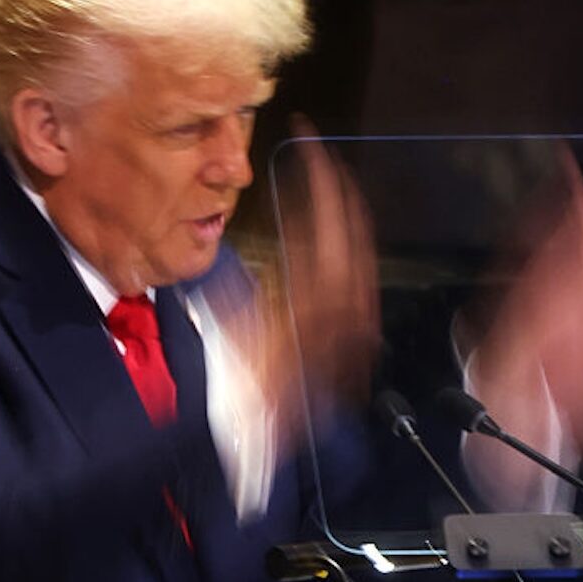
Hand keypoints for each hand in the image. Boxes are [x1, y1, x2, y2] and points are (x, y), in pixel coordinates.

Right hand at [253, 118, 380, 447]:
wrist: (268, 437)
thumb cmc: (246, 391)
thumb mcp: (232, 329)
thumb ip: (230, 290)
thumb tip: (217, 257)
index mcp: (313, 293)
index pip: (326, 216)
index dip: (318, 174)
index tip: (309, 144)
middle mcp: (345, 303)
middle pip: (353, 225)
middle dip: (338, 184)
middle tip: (322, 155)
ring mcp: (357, 319)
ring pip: (364, 249)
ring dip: (349, 214)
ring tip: (334, 188)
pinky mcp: (359, 335)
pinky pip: (365, 278)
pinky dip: (355, 248)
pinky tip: (345, 243)